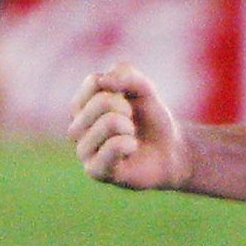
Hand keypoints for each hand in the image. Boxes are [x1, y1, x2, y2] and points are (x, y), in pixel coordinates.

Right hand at [68, 62, 191, 190]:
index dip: (121, 86)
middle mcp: (76, 128)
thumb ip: (126, 74)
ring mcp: (83, 151)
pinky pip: (112, 147)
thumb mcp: (144, 88)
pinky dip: (129, 144)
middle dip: (126, 108)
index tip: (128, 100)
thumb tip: (103, 80)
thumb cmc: (150, 120)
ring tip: (131, 137)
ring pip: (108, 123)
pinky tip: (130, 150)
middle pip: (100, 101)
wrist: (169, 151)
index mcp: (81, 106)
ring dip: (129, 127)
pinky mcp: (94, 171)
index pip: (94, 81)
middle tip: (131, 123)